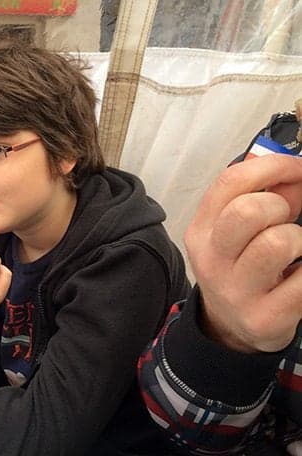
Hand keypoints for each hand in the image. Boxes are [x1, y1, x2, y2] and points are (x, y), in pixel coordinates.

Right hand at [185, 153, 301, 352]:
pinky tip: (298, 275)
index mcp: (202, 231)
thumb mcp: (234, 232)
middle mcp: (212, 259)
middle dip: (280, 206)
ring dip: (299, 241)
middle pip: (248, 211)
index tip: (296, 170)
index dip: (272, 167)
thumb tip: (295, 178)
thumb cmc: (239, 269)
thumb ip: (260, 199)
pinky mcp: (264, 317)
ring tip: (294, 252)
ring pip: (279, 243)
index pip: (230, 182)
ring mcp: (236, 291)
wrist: (230, 327)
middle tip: (285, 220)